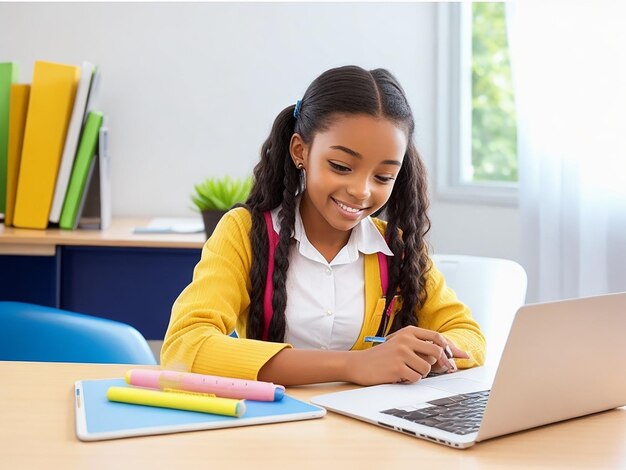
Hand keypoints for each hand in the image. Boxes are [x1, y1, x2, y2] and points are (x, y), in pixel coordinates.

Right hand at [345, 326, 468, 385]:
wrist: (359, 364)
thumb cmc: (383, 357)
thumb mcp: (401, 345)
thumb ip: (421, 348)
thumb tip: (448, 357)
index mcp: (408, 332)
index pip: (437, 337)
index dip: (450, 349)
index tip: (460, 357)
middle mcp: (406, 339)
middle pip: (436, 352)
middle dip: (443, 364)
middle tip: (444, 370)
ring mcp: (401, 353)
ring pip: (427, 368)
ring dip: (421, 373)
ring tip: (407, 371)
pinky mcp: (397, 367)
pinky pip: (416, 378)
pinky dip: (411, 380)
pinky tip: (399, 376)